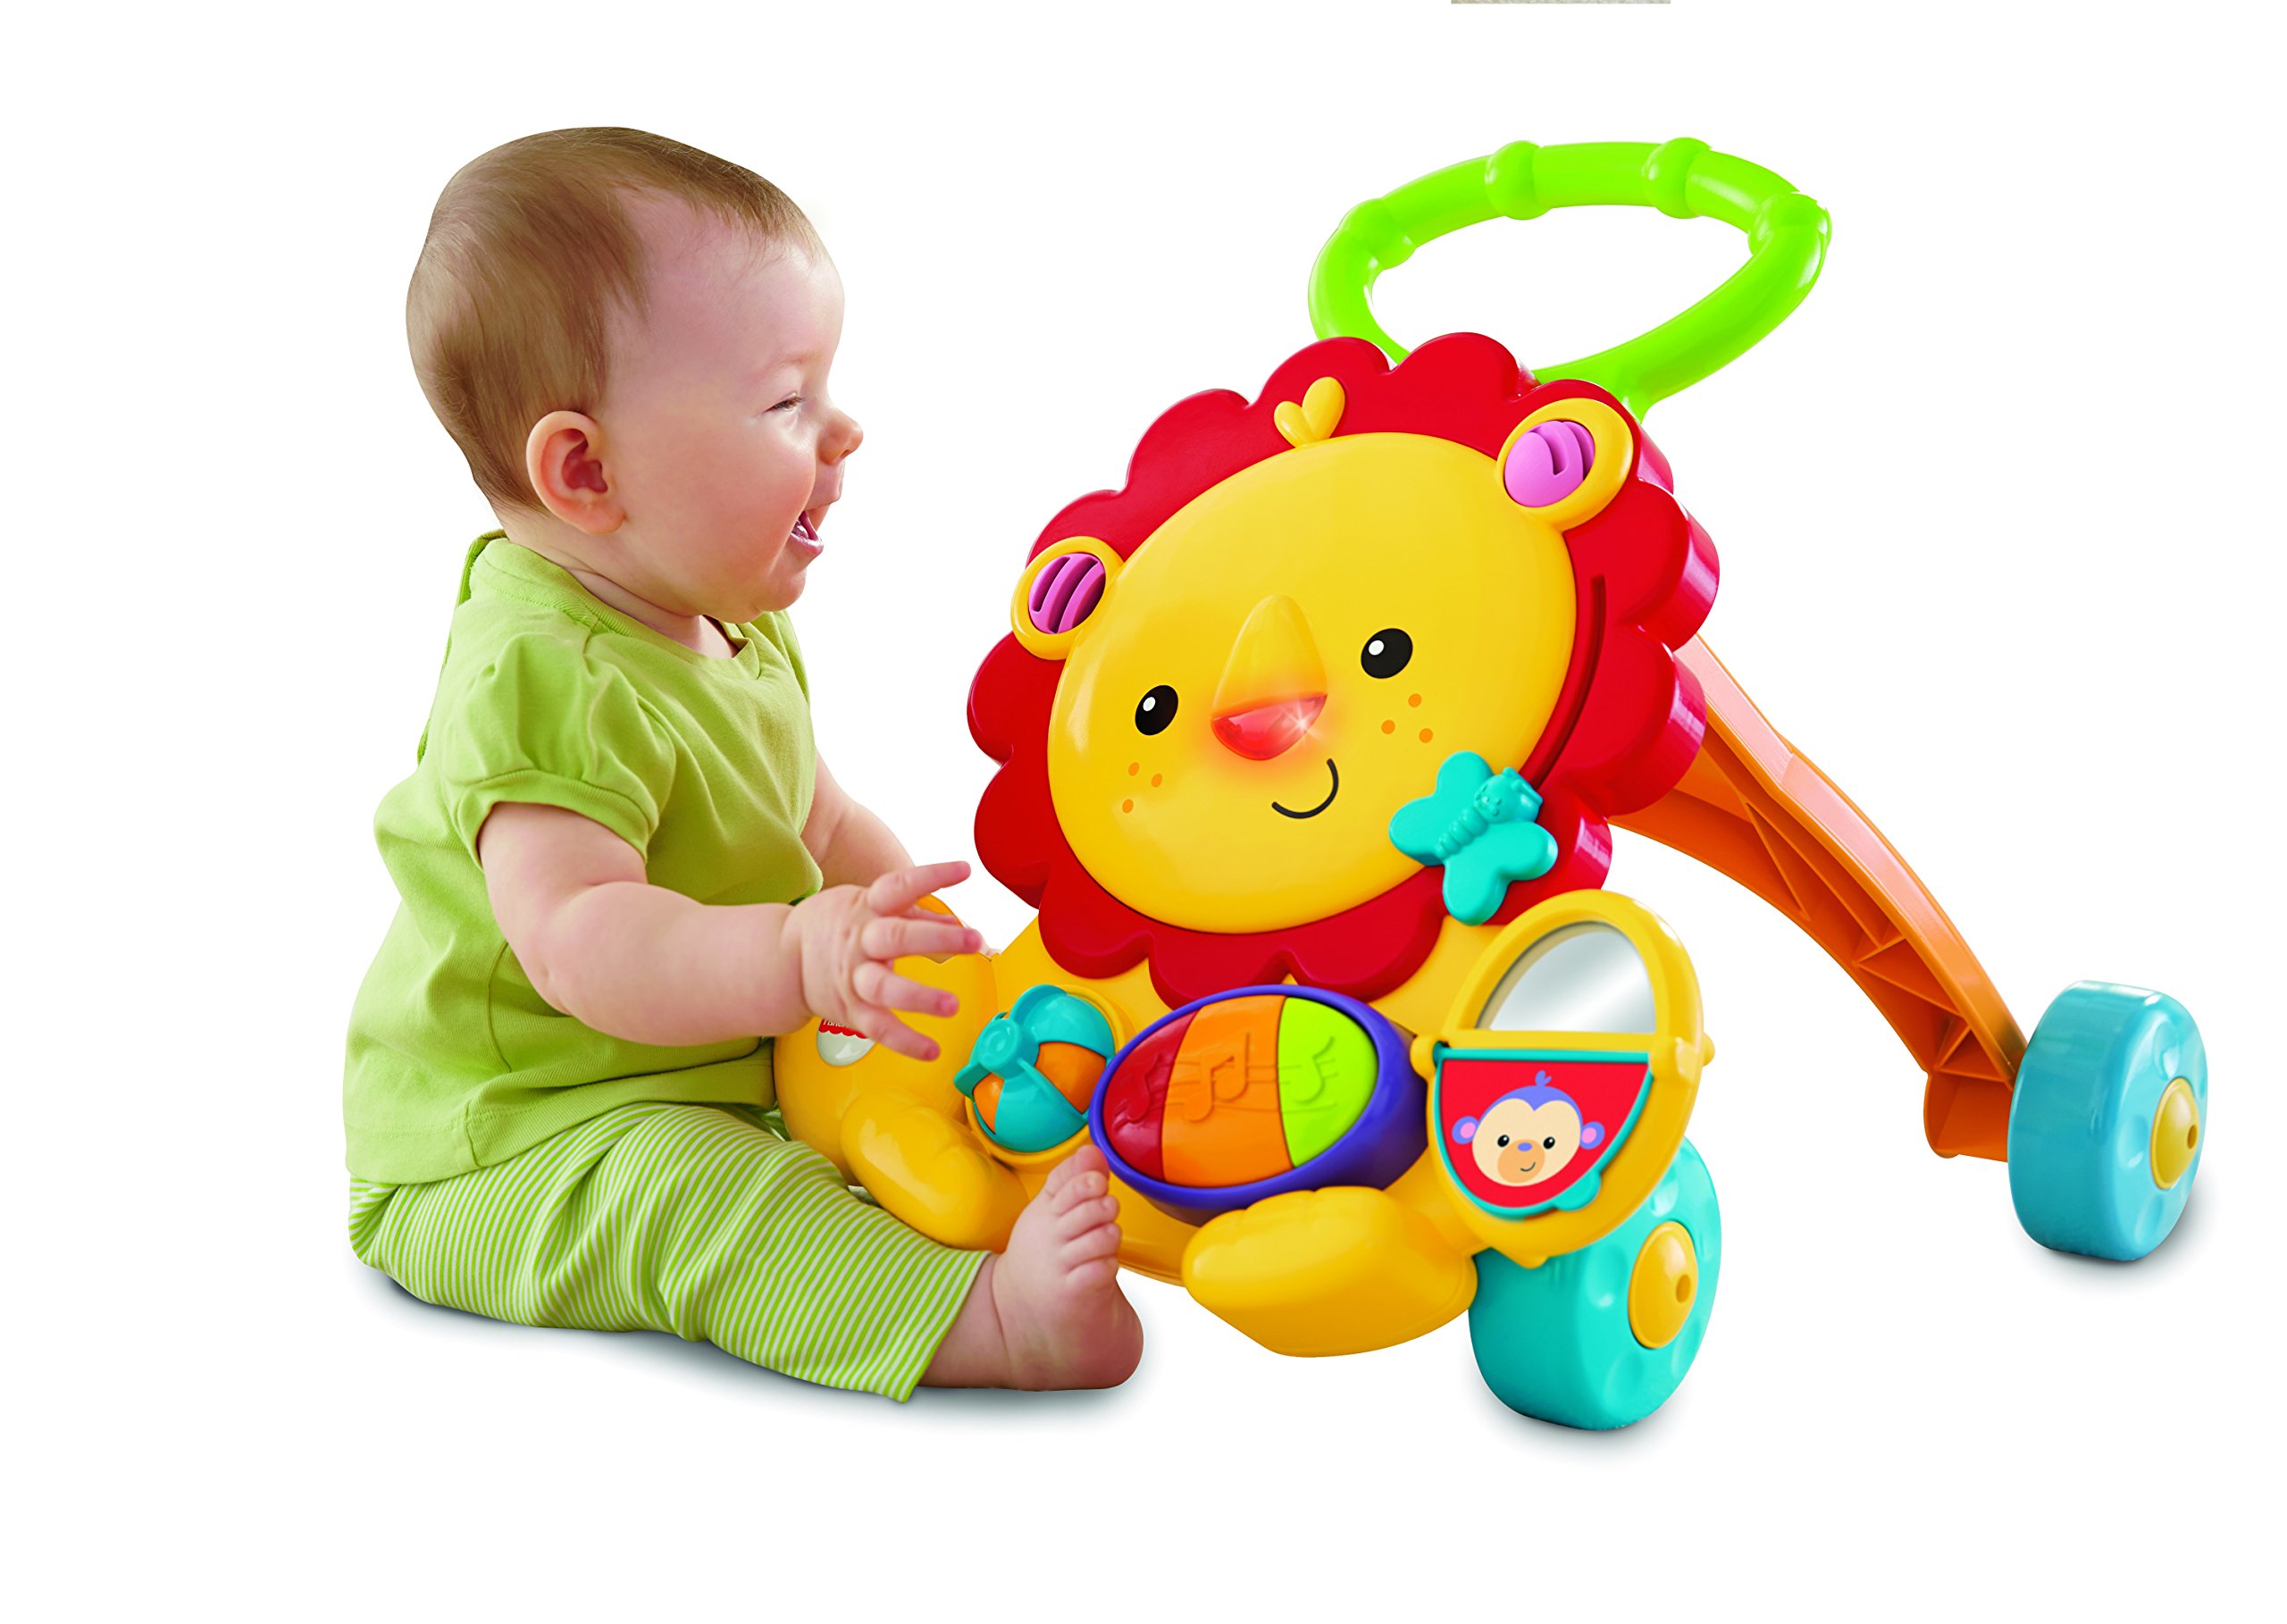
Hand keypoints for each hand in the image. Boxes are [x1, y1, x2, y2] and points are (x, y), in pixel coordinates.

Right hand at [790, 860, 984, 1060]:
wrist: (783, 959)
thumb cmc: (836, 925)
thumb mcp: (867, 904)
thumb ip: (913, 911)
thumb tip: (955, 919)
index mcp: (867, 907)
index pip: (900, 886)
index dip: (932, 876)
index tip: (964, 870)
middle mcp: (860, 941)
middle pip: (896, 938)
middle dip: (937, 938)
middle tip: (975, 941)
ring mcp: (854, 977)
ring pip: (884, 988)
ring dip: (919, 997)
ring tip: (952, 1006)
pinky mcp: (851, 1010)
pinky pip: (878, 1028)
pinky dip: (905, 1041)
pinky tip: (932, 1050)